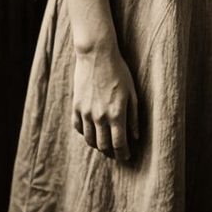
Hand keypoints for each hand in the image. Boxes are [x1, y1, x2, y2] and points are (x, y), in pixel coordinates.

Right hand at [72, 44, 138, 161]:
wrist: (97, 56)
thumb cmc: (119, 72)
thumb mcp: (132, 93)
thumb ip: (134, 116)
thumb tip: (135, 136)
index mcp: (116, 114)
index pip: (119, 143)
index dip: (123, 153)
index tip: (127, 156)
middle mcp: (100, 117)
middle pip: (103, 145)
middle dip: (111, 152)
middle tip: (116, 152)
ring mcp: (86, 113)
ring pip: (90, 139)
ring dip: (98, 145)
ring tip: (105, 144)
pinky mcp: (76, 107)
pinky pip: (79, 128)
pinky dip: (86, 133)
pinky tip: (92, 131)